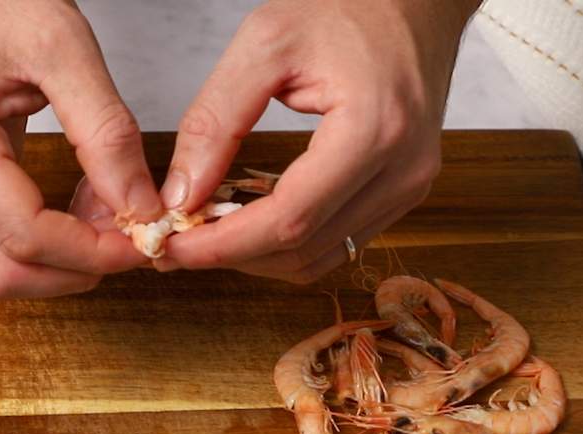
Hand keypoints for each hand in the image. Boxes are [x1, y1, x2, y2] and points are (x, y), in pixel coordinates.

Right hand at [0, 0, 161, 299]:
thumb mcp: (65, 48)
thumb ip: (105, 131)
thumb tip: (139, 207)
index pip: (23, 234)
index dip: (90, 252)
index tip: (142, 239)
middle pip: (1, 274)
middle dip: (75, 272)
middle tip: (129, 241)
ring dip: (59, 265)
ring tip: (105, 220)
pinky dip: (43, 248)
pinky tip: (79, 211)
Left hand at [159, 0, 479, 281]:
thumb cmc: (348, 6)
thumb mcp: (266, 44)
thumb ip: (216, 120)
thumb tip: (182, 196)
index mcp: (375, 130)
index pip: (290, 219)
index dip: (225, 244)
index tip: (173, 246)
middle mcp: (403, 171)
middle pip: (303, 250)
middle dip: (232, 256)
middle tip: (175, 243)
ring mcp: (409, 187)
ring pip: (319, 258)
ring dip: (256, 257)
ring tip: (206, 233)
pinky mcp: (404, 192)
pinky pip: (337, 243)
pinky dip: (287, 244)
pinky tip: (249, 222)